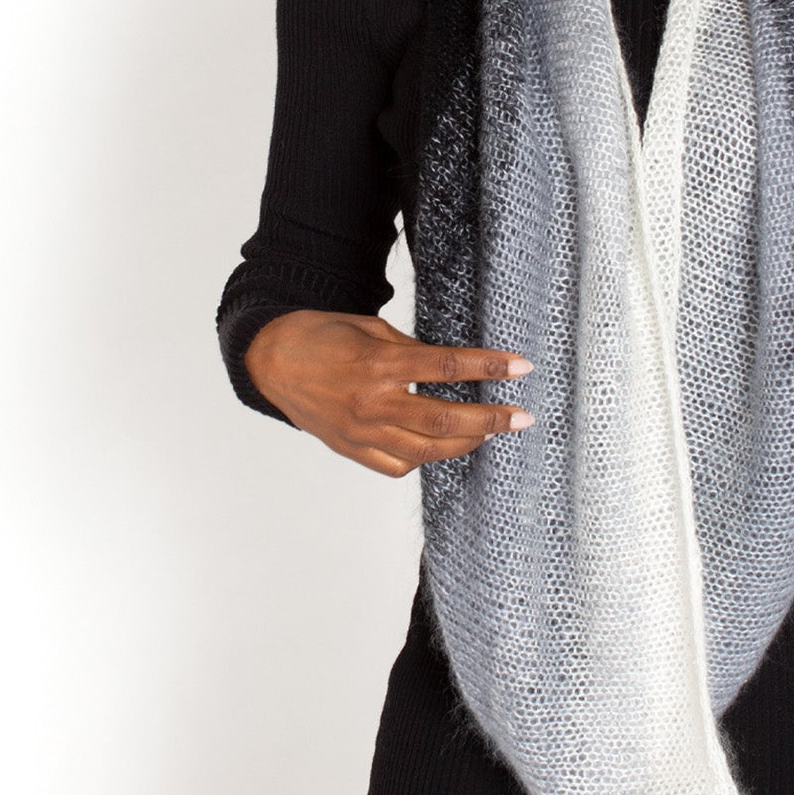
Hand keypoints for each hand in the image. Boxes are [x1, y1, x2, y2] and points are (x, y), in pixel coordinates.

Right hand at [244, 310, 535, 477]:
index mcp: (379, 365)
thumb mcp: (371, 329)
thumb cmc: (322, 336)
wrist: (270, 360)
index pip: (447, 366)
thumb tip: (449, 369)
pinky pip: (398, 465)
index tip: (522, 367)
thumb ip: (411, 351)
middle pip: (445, 418)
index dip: (489, 366)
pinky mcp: (352, 449)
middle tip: (523, 417)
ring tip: (490, 431)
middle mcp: (372, 403)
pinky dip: (425, 457)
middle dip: (491, 419)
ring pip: (427, 449)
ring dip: (466, 441)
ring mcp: (361, 432)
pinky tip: (440, 445)